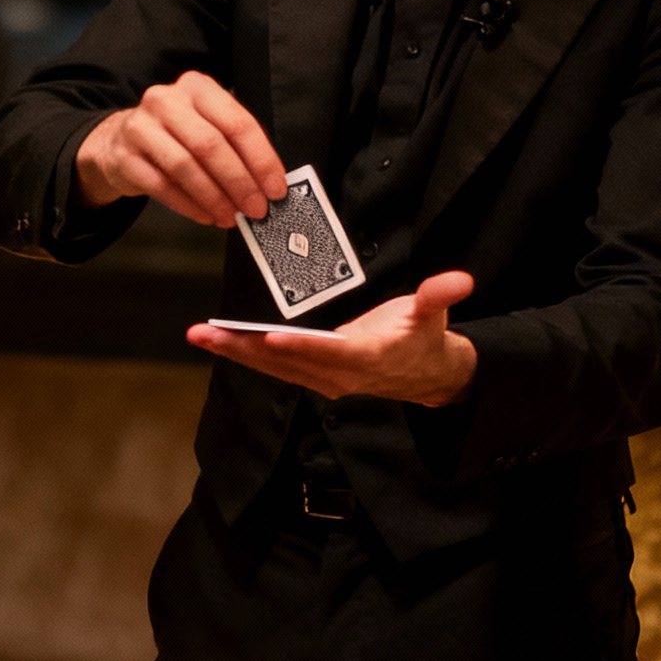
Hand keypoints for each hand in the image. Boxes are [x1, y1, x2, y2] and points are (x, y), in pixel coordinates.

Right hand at [74, 71, 287, 225]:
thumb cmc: (176, 135)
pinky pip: (161, 185)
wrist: (120, 141)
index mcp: (197, 87)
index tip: (276, 189)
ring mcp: (141, 126)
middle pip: (211, 144)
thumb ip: (235, 146)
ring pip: (185, 166)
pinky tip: (205, 216)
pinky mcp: (124, 155)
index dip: (261, 159)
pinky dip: (188, 205)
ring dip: (214, 197)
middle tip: (256, 208)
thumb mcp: (205, 125)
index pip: (237, 122)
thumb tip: (268, 185)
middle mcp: (167, 100)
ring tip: (230, 217)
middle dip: (239, 182)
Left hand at [188, 270, 477, 405]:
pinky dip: (246, 356)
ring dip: (236, 353)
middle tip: (207, 335)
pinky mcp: (315, 377)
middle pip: (287, 363)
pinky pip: (275, 368)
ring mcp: (325, 379)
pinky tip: (220, 343)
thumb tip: (459, 280)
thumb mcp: (435, 316)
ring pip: (274, 368)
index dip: (301, 347)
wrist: (429, 377)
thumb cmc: (427, 339)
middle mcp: (340, 374)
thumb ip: (440, 296)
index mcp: (368, 357)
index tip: (270, 338)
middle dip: (245, 349)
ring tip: (201, 337)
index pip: (330, 353)